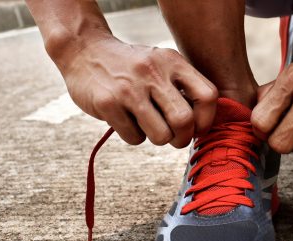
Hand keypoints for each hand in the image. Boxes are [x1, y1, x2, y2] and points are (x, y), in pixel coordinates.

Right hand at [58, 37, 216, 146]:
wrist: (84, 50)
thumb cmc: (131, 66)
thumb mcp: (161, 63)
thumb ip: (182, 86)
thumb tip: (203, 124)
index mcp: (172, 61)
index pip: (208, 96)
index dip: (207, 119)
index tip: (197, 127)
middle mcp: (153, 73)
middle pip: (184, 121)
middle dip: (182, 138)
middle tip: (175, 138)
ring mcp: (129, 88)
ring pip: (161, 135)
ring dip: (158, 139)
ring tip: (148, 126)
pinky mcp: (108, 103)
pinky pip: (134, 137)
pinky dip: (134, 136)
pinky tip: (126, 120)